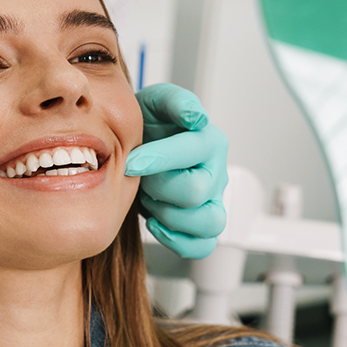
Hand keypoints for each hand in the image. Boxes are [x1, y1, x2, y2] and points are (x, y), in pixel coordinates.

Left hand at [125, 84, 227, 258]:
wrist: (139, 146)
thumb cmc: (148, 126)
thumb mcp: (155, 102)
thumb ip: (174, 102)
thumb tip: (195, 116)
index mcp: (208, 141)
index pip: (192, 152)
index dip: (157, 159)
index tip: (130, 162)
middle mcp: (215, 172)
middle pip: (196, 192)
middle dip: (159, 187)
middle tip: (140, 178)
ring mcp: (212, 201)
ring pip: (209, 223)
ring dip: (170, 216)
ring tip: (150, 200)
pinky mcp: (202, 223)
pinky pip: (203, 245)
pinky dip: (178, 240)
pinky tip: (155, 223)